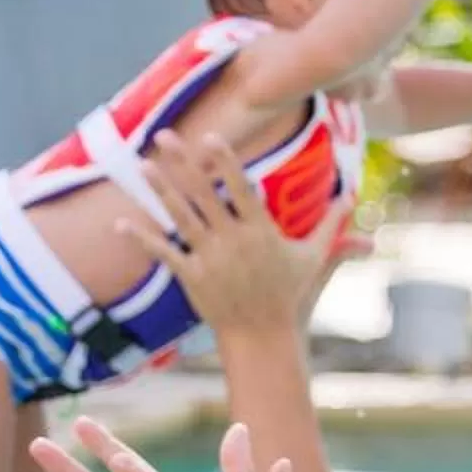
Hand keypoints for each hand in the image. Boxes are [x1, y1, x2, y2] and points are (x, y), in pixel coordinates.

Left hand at [128, 134, 355, 327]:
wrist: (263, 336)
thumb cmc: (290, 294)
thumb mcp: (314, 257)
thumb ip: (331, 224)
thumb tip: (351, 196)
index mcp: (260, 231)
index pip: (242, 189)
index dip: (226, 163)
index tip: (210, 137)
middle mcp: (233, 241)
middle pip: (205, 195)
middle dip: (183, 163)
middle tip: (164, 135)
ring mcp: (211, 259)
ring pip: (182, 218)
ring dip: (161, 191)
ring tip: (143, 165)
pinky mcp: (192, 278)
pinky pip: (165, 254)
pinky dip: (142, 239)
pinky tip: (120, 223)